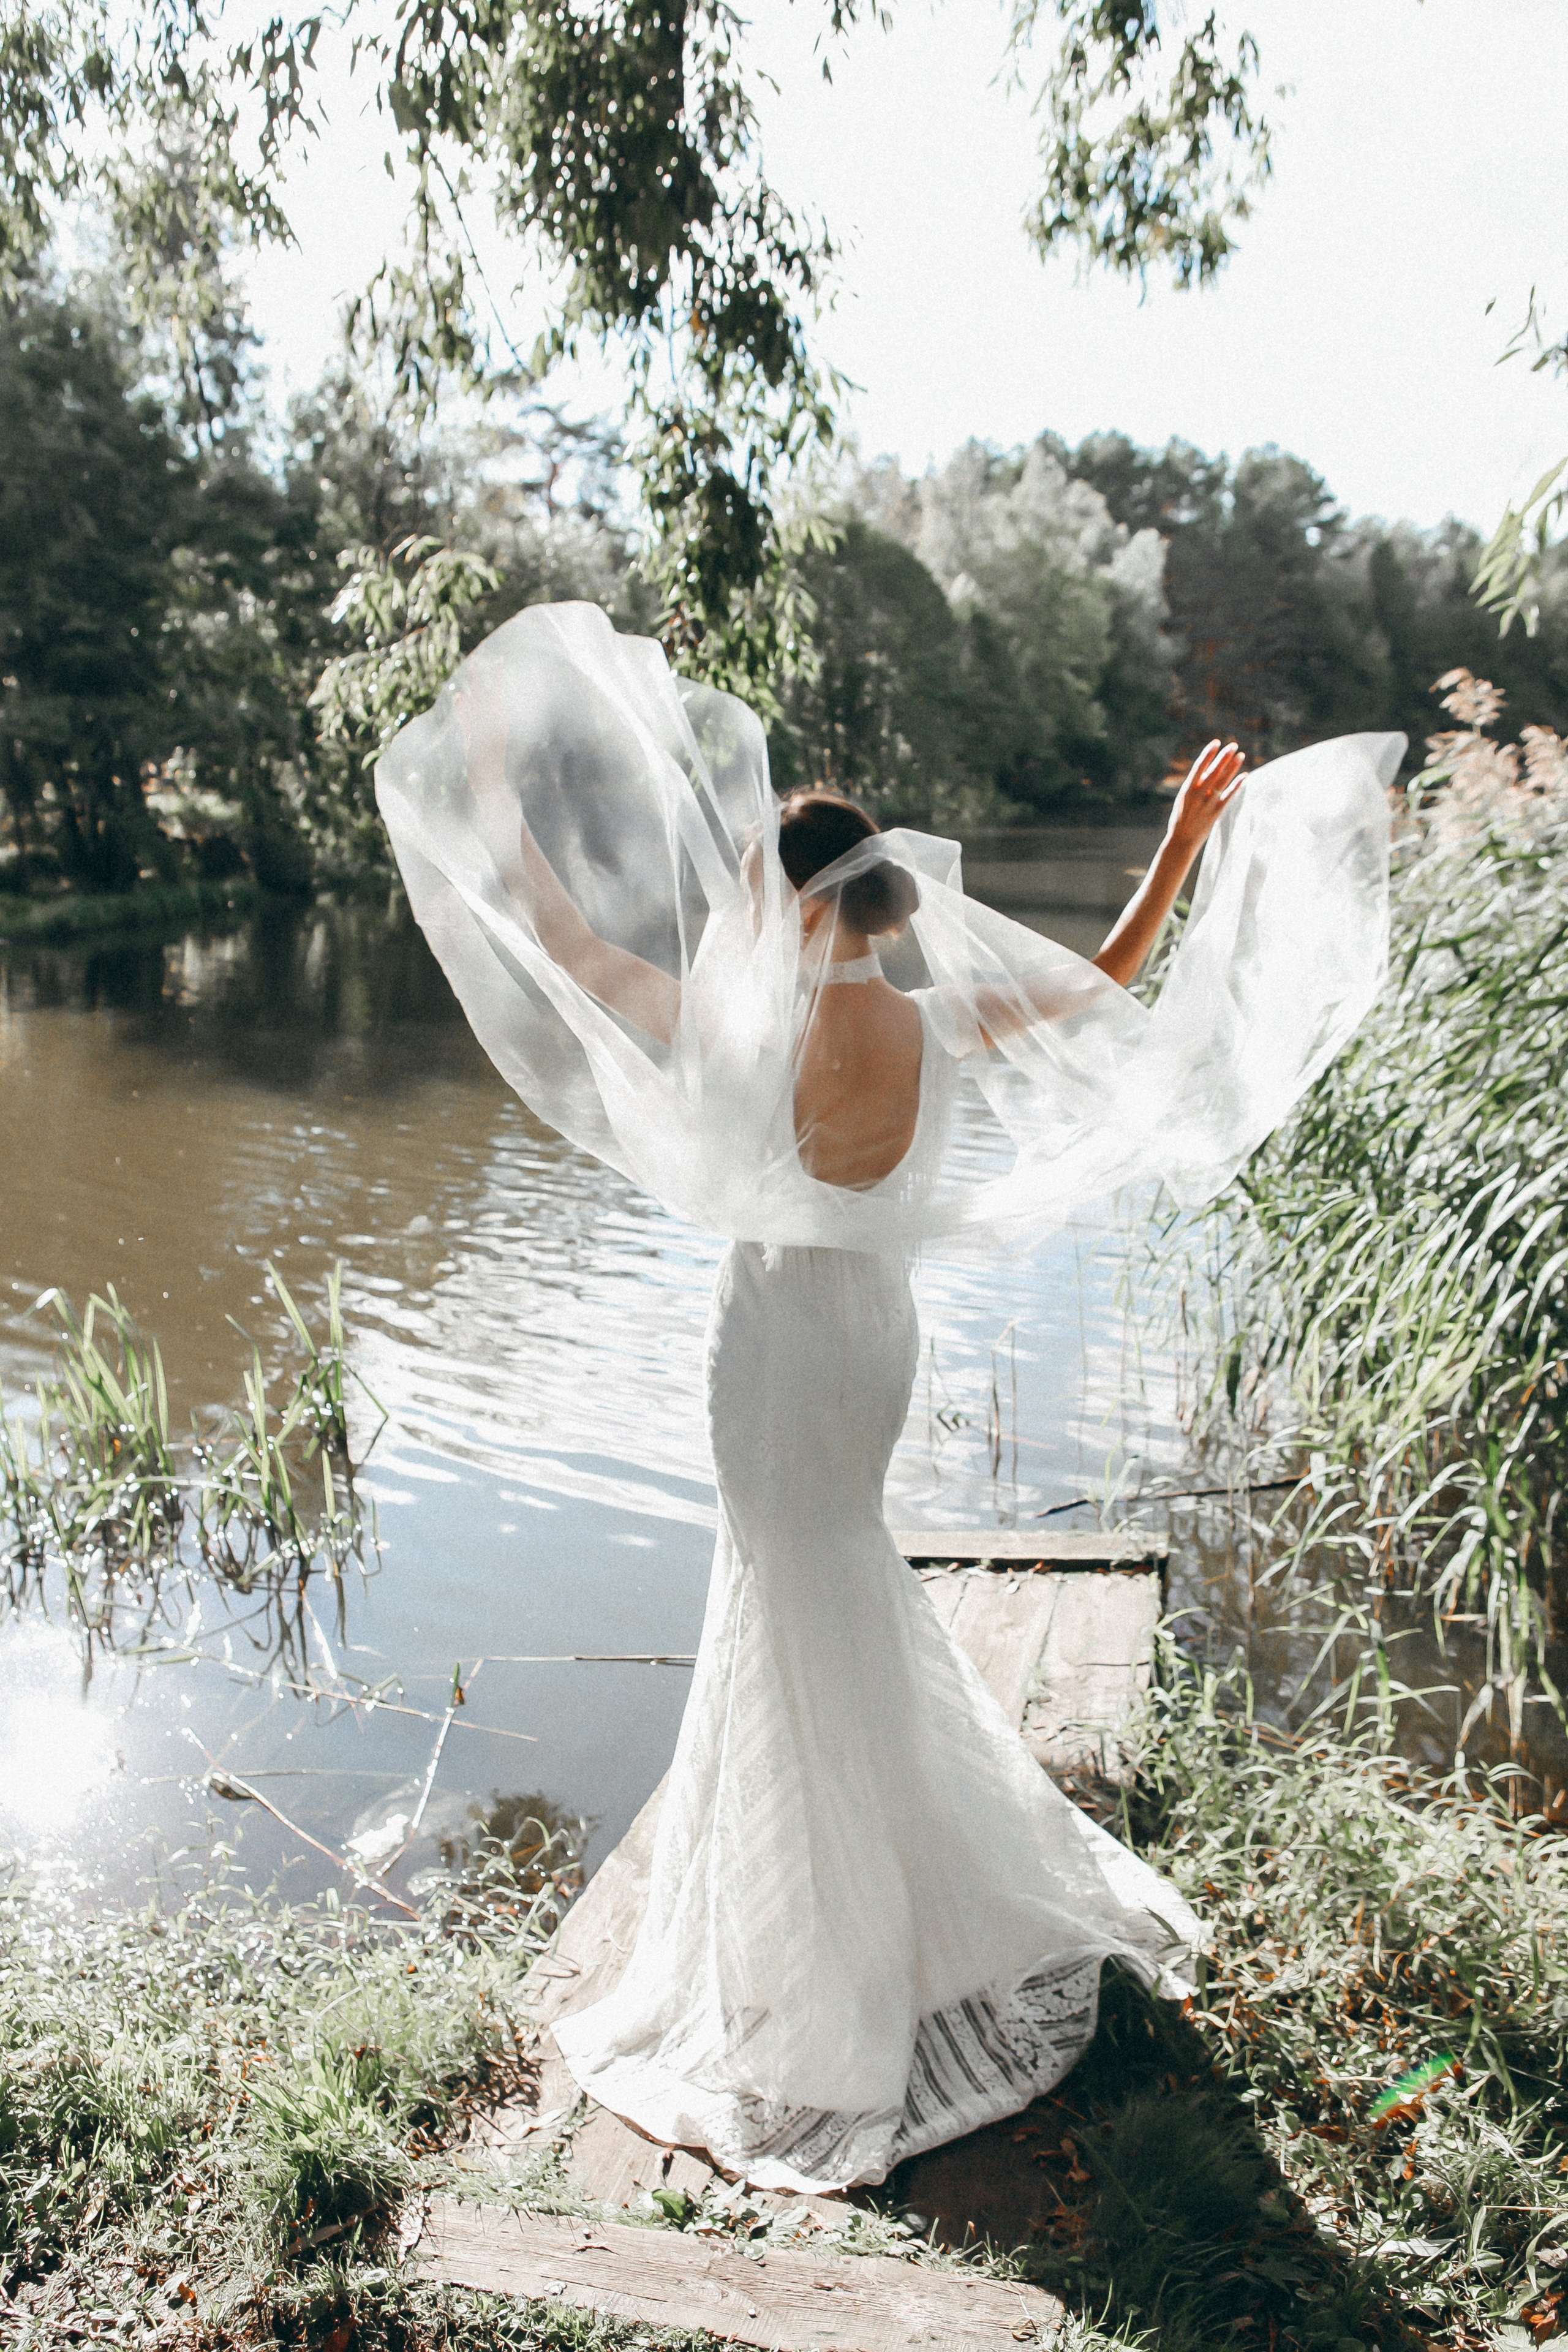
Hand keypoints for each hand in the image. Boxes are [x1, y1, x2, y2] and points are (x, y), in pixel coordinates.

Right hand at [1167, 740, 1246, 858]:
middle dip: (1224, 757)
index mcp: (1186, 789)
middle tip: (1233, 745)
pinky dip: (1237, 785)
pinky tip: (1244, 776)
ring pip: (1222, 781)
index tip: (1216, 742)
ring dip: (1232, 767)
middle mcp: (1197, 795)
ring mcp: (1207, 804)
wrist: (1180, 841)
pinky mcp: (1215, 813)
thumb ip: (1195, 786)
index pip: (1199, 767)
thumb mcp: (1183, 800)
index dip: (1208, 754)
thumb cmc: (1180, 819)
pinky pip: (1229, 796)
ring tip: (1241, 755)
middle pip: (1213, 771)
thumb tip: (1209, 771)